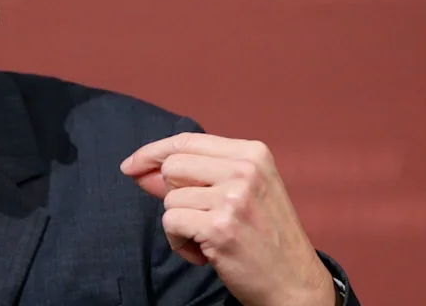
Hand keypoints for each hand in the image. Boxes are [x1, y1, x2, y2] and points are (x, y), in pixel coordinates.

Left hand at [120, 132, 334, 305]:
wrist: (295, 284)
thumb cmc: (264, 238)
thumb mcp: (240, 193)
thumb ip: (192, 177)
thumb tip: (139, 169)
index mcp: (252, 153)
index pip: (186, 141)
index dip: (152, 152)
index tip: (130, 165)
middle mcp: (245, 169)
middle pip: (171, 166)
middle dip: (172, 195)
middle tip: (200, 217)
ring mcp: (233, 197)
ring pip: (170, 199)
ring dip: (180, 225)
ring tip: (209, 238)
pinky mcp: (219, 227)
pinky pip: (171, 224)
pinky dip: (180, 244)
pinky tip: (206, 254)